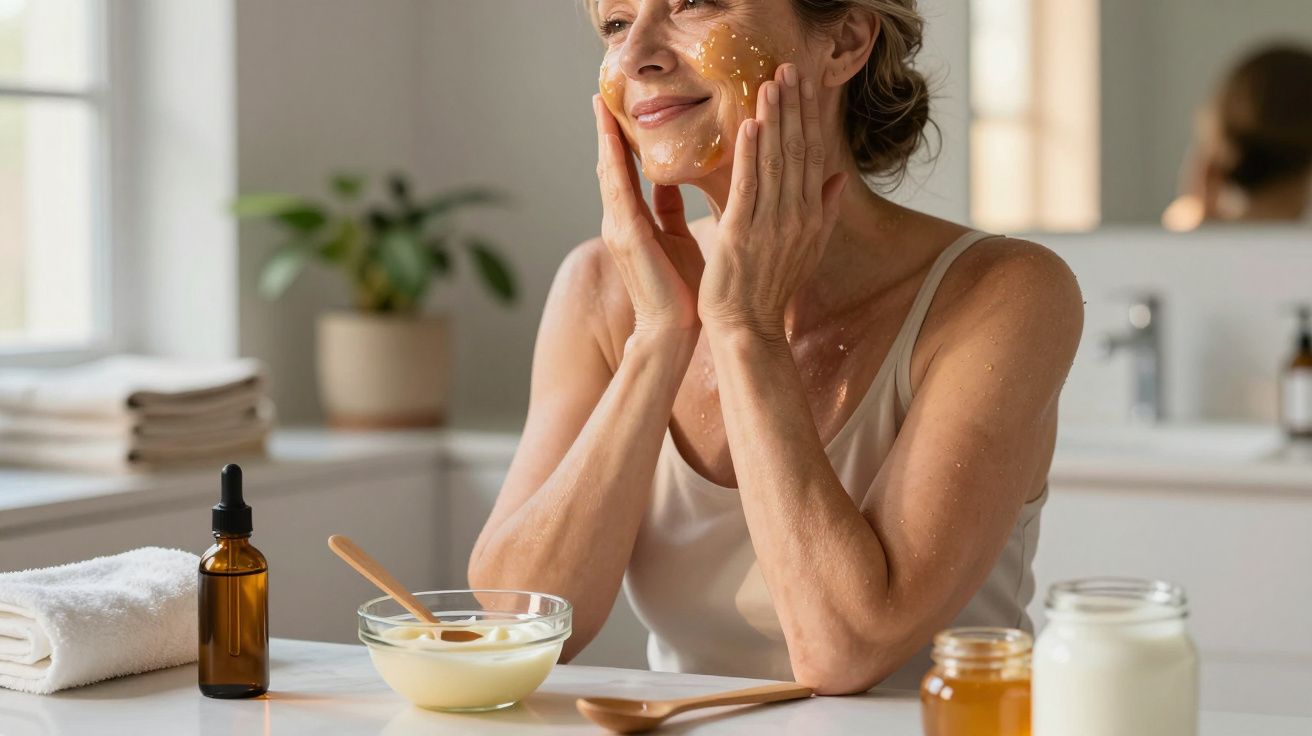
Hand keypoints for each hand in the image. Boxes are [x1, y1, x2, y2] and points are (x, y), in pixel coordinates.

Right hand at [593, 95, 704, 335]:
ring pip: (609, 172)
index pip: (624, 172)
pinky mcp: (627, 236)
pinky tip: (613, 138)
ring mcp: (619, 228)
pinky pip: (619, 190)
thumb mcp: (676, 238)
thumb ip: (668, 209)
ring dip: (605, 138)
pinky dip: (615, 161)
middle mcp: (619, 221)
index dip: (620, 140)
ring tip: (601, 106)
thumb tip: (670, 182)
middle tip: (601, 95)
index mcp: (633, 221)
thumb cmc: (680, 290)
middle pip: (610, 166)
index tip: (618, 109)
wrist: (672, 331)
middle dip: (605, 131)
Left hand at [698, 64, 847, 339]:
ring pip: (775, 162)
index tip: (805, 83)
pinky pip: (748, 188)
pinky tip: (749, 126)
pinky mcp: (740, 235)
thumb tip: (836, 179)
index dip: (809, 116)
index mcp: (811, 217)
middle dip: (794, 107)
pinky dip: (749, 156)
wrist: (750, 329)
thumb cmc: (771, 291)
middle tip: (789, 68)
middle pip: (798, 151)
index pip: (812, 155)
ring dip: (773, 120)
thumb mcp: (807, 249)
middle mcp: (796, 217)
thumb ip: (823, 211)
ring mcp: (770, 226)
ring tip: (770, 84)